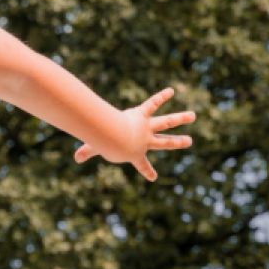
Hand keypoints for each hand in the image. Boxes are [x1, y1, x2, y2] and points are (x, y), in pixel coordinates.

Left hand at [74, 87, 194, 181]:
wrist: (117, 138)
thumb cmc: (108, 146)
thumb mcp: (97, 148)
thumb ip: (87, 151)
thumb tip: (75, 158)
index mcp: (136, 153)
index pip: (142, 165)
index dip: (147, 171)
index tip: (153, 178)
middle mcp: (146, 140)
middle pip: (165, 143)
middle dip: (177, 142)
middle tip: (189, 141)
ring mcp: (147, 127)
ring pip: (167, 123)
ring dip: (180, 118)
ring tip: (193, 115)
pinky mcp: (143, 115)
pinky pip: (153, 104)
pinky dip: (161, 97)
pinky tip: (171, 90)